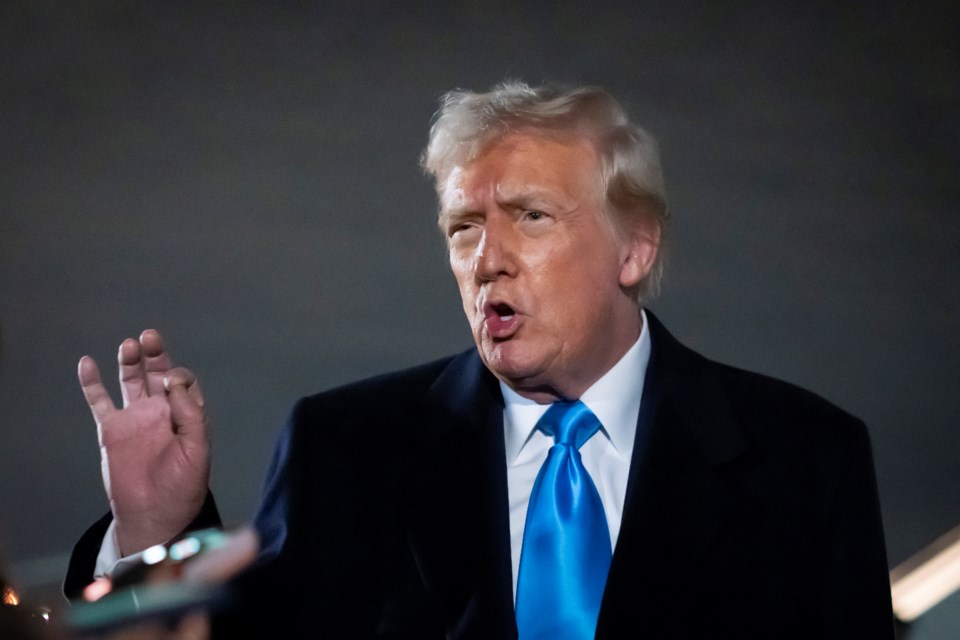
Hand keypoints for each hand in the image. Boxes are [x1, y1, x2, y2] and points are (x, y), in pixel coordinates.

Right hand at [78, 330, 210, 555]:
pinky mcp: (112, 430)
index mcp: (186, 415)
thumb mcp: (197, 450)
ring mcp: (135, 419)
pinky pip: (100, 402)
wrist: (153, 515)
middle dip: (156, 354)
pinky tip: (87, 363)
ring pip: (131, 381)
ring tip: (129, 345)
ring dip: (130, 362)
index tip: (173, 383)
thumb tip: (175, 382)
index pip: (184, 382)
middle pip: (158, 373)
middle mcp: (161, 412)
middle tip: (150, 337)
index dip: (179, 376)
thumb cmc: (182, 486)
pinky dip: (92, 383)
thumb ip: (191, 415)